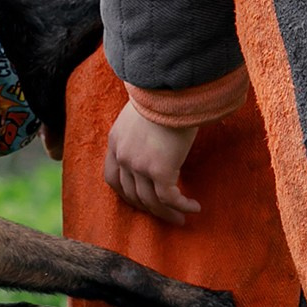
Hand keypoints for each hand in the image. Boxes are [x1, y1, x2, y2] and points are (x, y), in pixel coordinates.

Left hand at [105, 103, 200, 225]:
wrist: (170, 88)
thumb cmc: (163, 94)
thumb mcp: (143, 111)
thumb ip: (144, 128)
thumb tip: (160, 135)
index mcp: (115, 141)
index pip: (113, 177)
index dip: (126, 193)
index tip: (141, 201)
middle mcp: (123, 156)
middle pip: (131, 194)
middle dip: (148, 209)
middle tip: (164, 215)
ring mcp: (139, 165)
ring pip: (150, 201)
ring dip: (167, 213)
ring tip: (181, 218)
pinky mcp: (159, 170)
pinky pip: (169, 198)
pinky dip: (182, 205)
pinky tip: (194, 206)